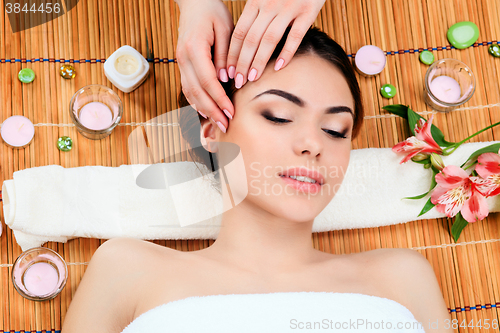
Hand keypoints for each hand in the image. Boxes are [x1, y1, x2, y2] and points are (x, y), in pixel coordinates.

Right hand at [175, 0, 234, 132]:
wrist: (193, 2)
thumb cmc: (212, 11)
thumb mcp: (225, 28)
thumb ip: (225, 54)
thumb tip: (226, 79)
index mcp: (194, 48)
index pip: (207, 81)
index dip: (219, 99)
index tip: (231, 112)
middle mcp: (183, 58)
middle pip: (196, 92)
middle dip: (212, 111)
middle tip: (226, 126)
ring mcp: (180, 62)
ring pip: (189, 93)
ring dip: (204, 110)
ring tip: (218, 123)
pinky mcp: (182, 65)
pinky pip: (187, 88)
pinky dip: (196, 102)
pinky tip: (206, 112)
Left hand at [226, 0, 325, 88]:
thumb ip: (254, 15)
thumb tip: (241, 43)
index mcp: (256, 2)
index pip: (239, 32)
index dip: (232, 54)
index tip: (228, 71)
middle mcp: (269, 5)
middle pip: (251, 39)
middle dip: (242, 63)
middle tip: (237, 81)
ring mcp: (288, 8)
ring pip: (269, 39)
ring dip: (259, 61)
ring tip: (253, 78)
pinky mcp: (307, 11)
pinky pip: (295, 36)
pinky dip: (287, 53)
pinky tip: (279, 67)